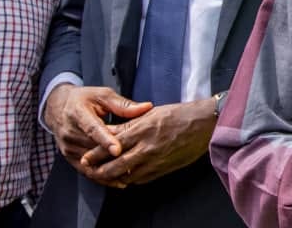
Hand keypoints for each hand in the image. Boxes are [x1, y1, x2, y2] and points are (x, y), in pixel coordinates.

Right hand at [44, 84, 151, 186]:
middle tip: (135, 164)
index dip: (105, 141)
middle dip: (112, 158)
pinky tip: (118, 181)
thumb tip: (147, 107)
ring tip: (131, 174)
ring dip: (109, 169)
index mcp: (78, 114)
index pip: (93, 129)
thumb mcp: (103, 95)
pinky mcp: (69, 157)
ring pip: (90, 163)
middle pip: (93, 149)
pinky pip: (85, 170)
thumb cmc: (84, 99)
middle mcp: (70, 133)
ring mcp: (68, 147)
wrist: (58, 107)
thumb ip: (124, 105)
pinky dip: (101, 177)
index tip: (118, 150)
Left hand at [80, 98, 218, 186]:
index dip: (96, 153)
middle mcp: (146, 147)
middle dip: (100, 170)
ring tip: (105, 176)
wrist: (205, 124)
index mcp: (142, 130)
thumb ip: (131, 123)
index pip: (112, 145)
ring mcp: (155, 160)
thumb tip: (112, 131)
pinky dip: (131, 179)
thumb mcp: (152, 113)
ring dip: (113, 178)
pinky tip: (127, 177)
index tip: (86, 157)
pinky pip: (142, 179)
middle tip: (90, 170)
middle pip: (115, 165)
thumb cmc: (180, 114)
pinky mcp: (164, 169)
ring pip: (127, 176)